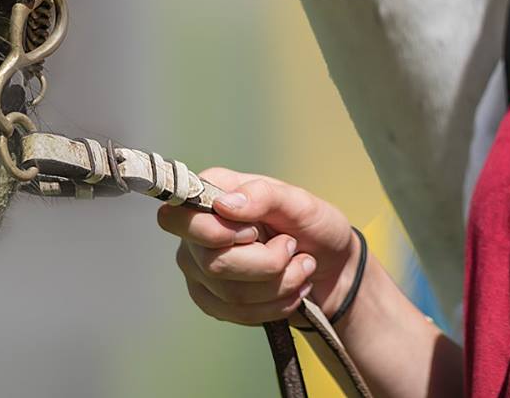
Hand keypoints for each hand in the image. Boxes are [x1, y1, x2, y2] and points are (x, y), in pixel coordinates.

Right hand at [156, 166, 363, 327]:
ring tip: (301, 267)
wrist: (331, 266)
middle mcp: (196, 233)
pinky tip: (292, 288)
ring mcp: (201, 269)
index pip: (178, 218)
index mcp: (211, 194)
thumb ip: (264, 195)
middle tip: (292, 247)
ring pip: (229, 293)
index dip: (215, 232)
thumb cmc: (313, 225)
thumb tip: (226, 204)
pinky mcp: (214, 301)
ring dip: (278, 284)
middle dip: (266, 263)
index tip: (254, 231)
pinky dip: (274, 304)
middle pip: (212, 263)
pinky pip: (237, 314)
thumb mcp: (299, 202)